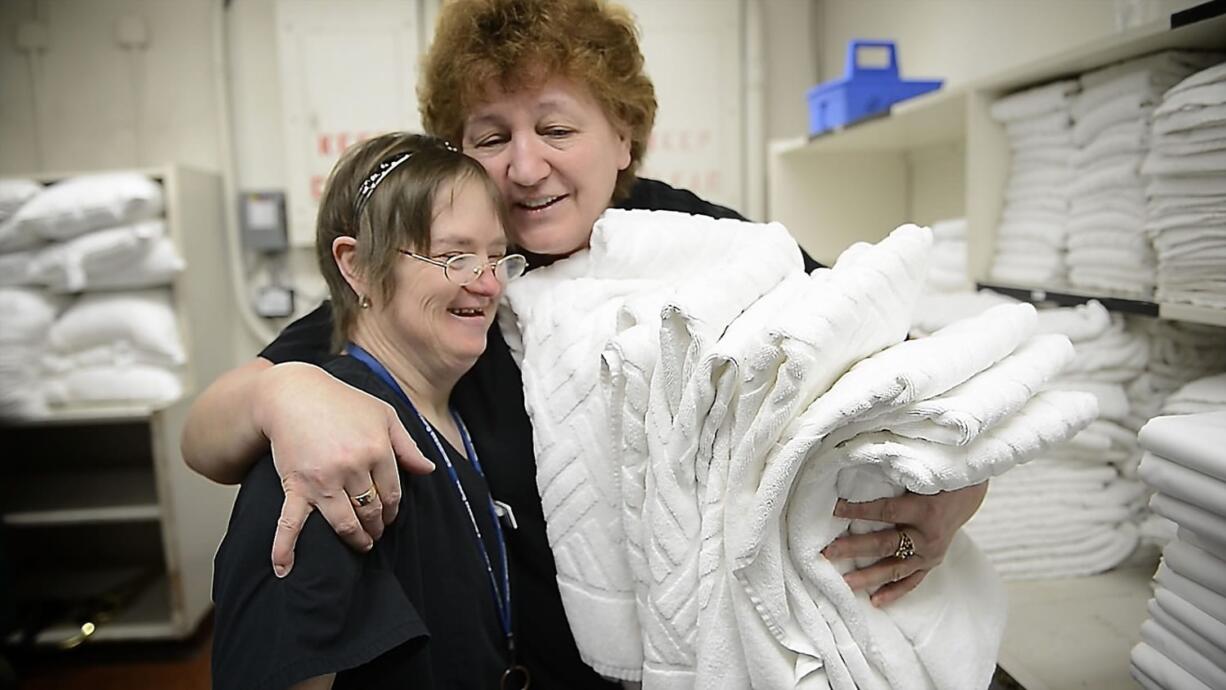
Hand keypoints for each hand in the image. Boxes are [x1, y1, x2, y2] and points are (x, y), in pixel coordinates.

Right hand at [253, 362, 434, 576]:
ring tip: (362, 545)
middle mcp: (353, 468)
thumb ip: (407, 445)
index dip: (393, 509)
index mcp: (377, 449)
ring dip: (356, 539)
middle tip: (377, 532)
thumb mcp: (384, 415)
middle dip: (378, 526)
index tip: (390, 515)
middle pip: (372, 510)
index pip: (393, 493)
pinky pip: (290, 522)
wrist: (293, 394)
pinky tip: (284, 570)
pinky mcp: (296, 486)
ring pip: (345, 523)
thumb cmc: (342, 402)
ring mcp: (323, 480)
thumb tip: (428, 470)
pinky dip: (285, 548)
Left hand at [821, 481, 988, 606]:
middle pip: (885, 544)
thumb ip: (894, 478)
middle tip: (827, 552)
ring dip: (868, 576)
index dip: (859, 511)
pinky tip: (874, 601)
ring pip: (895, 568)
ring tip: (844, 582)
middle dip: (854, 548)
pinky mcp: (932, 563)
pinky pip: (911, 581)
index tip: (834, 509)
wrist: (969, 493)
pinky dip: (894, 592)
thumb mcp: (921, 474)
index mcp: (925, 510)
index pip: (885, 511)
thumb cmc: (938, 479)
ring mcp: (931, 553)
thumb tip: (856, 472)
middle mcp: (928, 536)